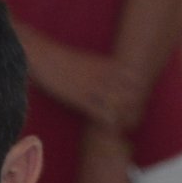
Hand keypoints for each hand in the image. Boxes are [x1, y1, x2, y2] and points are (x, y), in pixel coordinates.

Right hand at [16, 21, 145, 129]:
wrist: (42, 55)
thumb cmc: (63, 59)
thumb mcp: (89, 60)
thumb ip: (104, 68)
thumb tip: (115, 76)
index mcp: (109, 65)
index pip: (137, 81)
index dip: (138, 93)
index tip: (133, 102)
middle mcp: (106, 76)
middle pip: (134, 96)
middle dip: (135, 108)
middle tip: (129, 118)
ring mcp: (95, 88)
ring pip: (123, 107)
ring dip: (124, 118)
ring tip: (119, 124)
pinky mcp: (83, 99)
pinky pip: (105, 115)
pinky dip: (110, 123)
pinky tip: (106, 126)